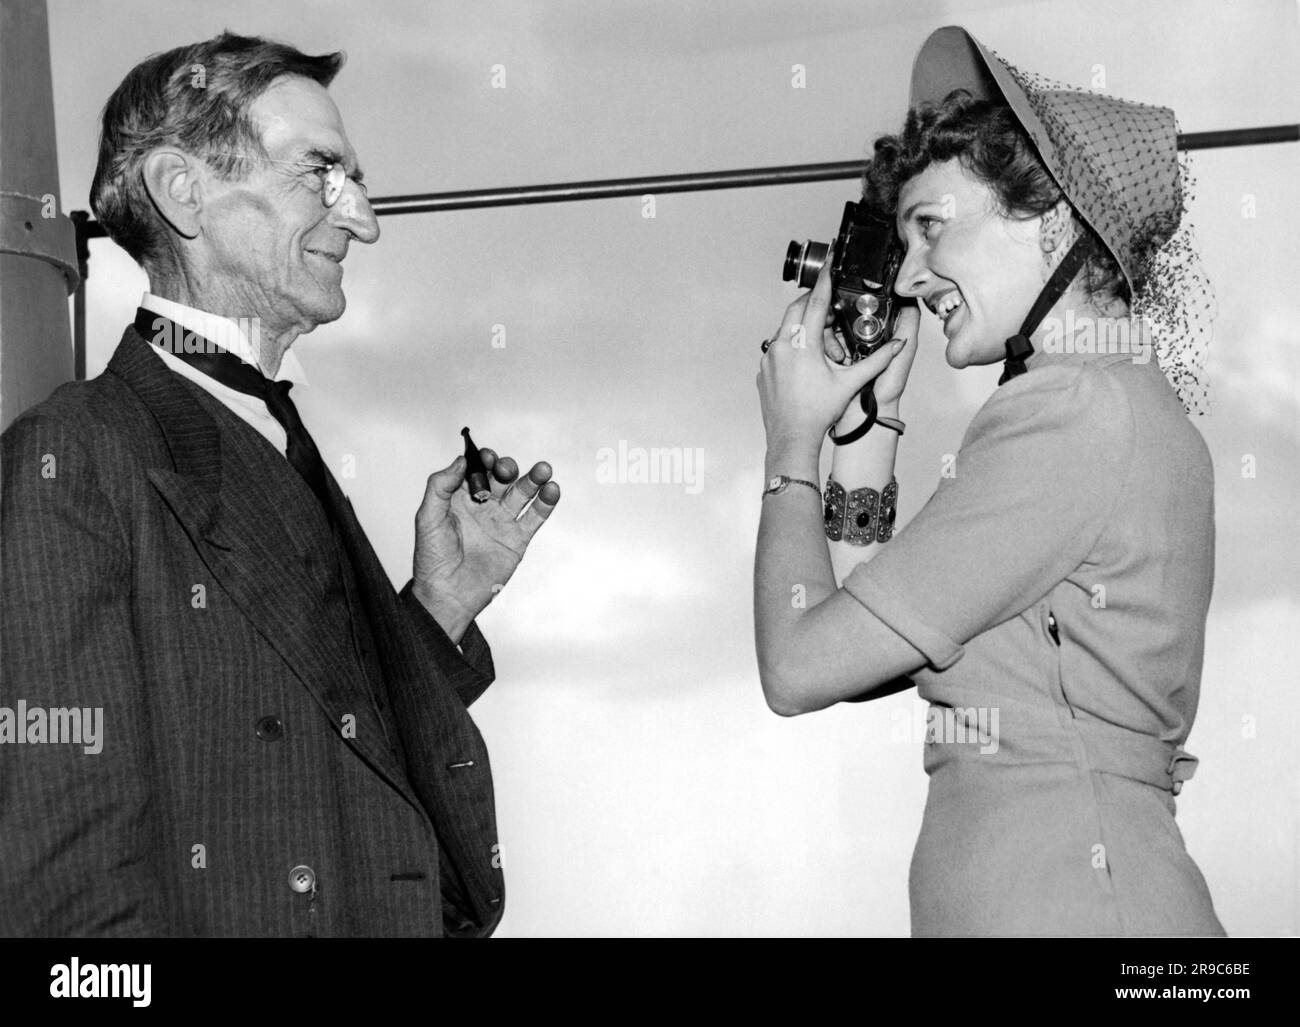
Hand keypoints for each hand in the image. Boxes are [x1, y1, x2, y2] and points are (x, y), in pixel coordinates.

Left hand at [412, 447, 559, 641]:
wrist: (447, 595)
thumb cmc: (431, 559)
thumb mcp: (427, 517)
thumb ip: (440, 486)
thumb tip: (461, 460)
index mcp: (461, 498)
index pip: (477, 470)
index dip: (484, 460)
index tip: (487, 457)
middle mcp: (483, 507)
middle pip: (502, 478)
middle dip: (507, 468)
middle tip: (506, 470)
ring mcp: (502, 522)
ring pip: (523, 493)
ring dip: (534, 479)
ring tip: (543, 469)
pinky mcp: (517, 540)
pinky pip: (534, 517)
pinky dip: (546, 502)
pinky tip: (552, 489)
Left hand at [758, 262, 919, 445]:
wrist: (791, 438)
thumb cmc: (817, 414)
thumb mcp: (850, 383)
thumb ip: (876, 361)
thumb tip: (897, 346)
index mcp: (803, 345)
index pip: (816, 302)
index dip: (825, 281)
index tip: (829, 265)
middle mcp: (781, 347)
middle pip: (797, 310)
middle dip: (813, 304)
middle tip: (829, 307)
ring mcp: (768, 358)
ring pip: (785, 329)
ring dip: (803, 328)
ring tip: (822, 343)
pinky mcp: (763, 370)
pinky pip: (777, 348)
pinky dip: (791, 346)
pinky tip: (805, 362)